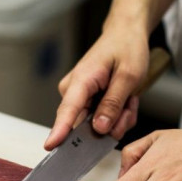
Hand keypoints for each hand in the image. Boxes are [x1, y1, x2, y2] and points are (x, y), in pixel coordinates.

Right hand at [44, 28, 149, 149]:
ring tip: (129, 98)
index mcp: (81, 80)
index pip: (67, 110)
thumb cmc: (126, 48)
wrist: (126, 35)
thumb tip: (99, 128)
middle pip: (87, 126)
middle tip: (130, 103)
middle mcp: (74, 91)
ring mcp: (79, 98)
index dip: (59, 130)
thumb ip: (113, 103)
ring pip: (98, 127)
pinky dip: (119, 115)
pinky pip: (102, 122)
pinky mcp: (86, 103)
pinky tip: (125, 100)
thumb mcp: (128, 75)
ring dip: (119, 117)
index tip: (50, 146)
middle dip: (114, 122)